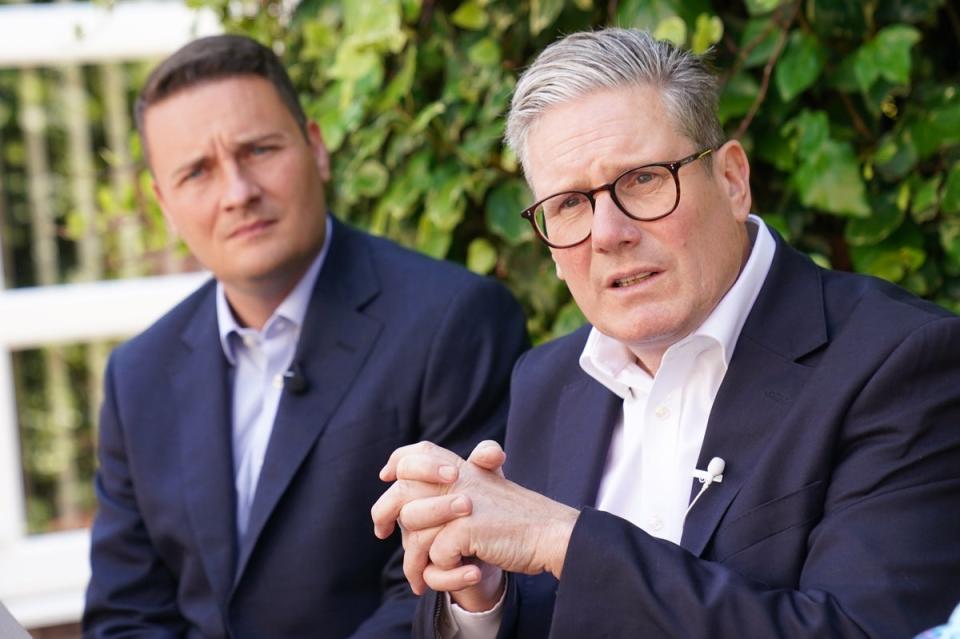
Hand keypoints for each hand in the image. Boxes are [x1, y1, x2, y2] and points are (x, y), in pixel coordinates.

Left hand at [372, 440, 579, 609]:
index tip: (386, 477)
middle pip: (402, 492)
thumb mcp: (489, 492)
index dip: (398, 462)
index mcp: (464, 469)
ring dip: (414, 561)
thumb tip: (426, 492)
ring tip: (420, 579)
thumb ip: (460, 490)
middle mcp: (458, 481)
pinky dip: (443, 574)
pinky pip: (436, 555)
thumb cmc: (521, 521)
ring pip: (413, 531)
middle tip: (380, 533)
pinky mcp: (465, 527)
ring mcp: (460, 503)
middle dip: (384, 513)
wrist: (551, 533)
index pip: (419, 452)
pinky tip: (462, 577)